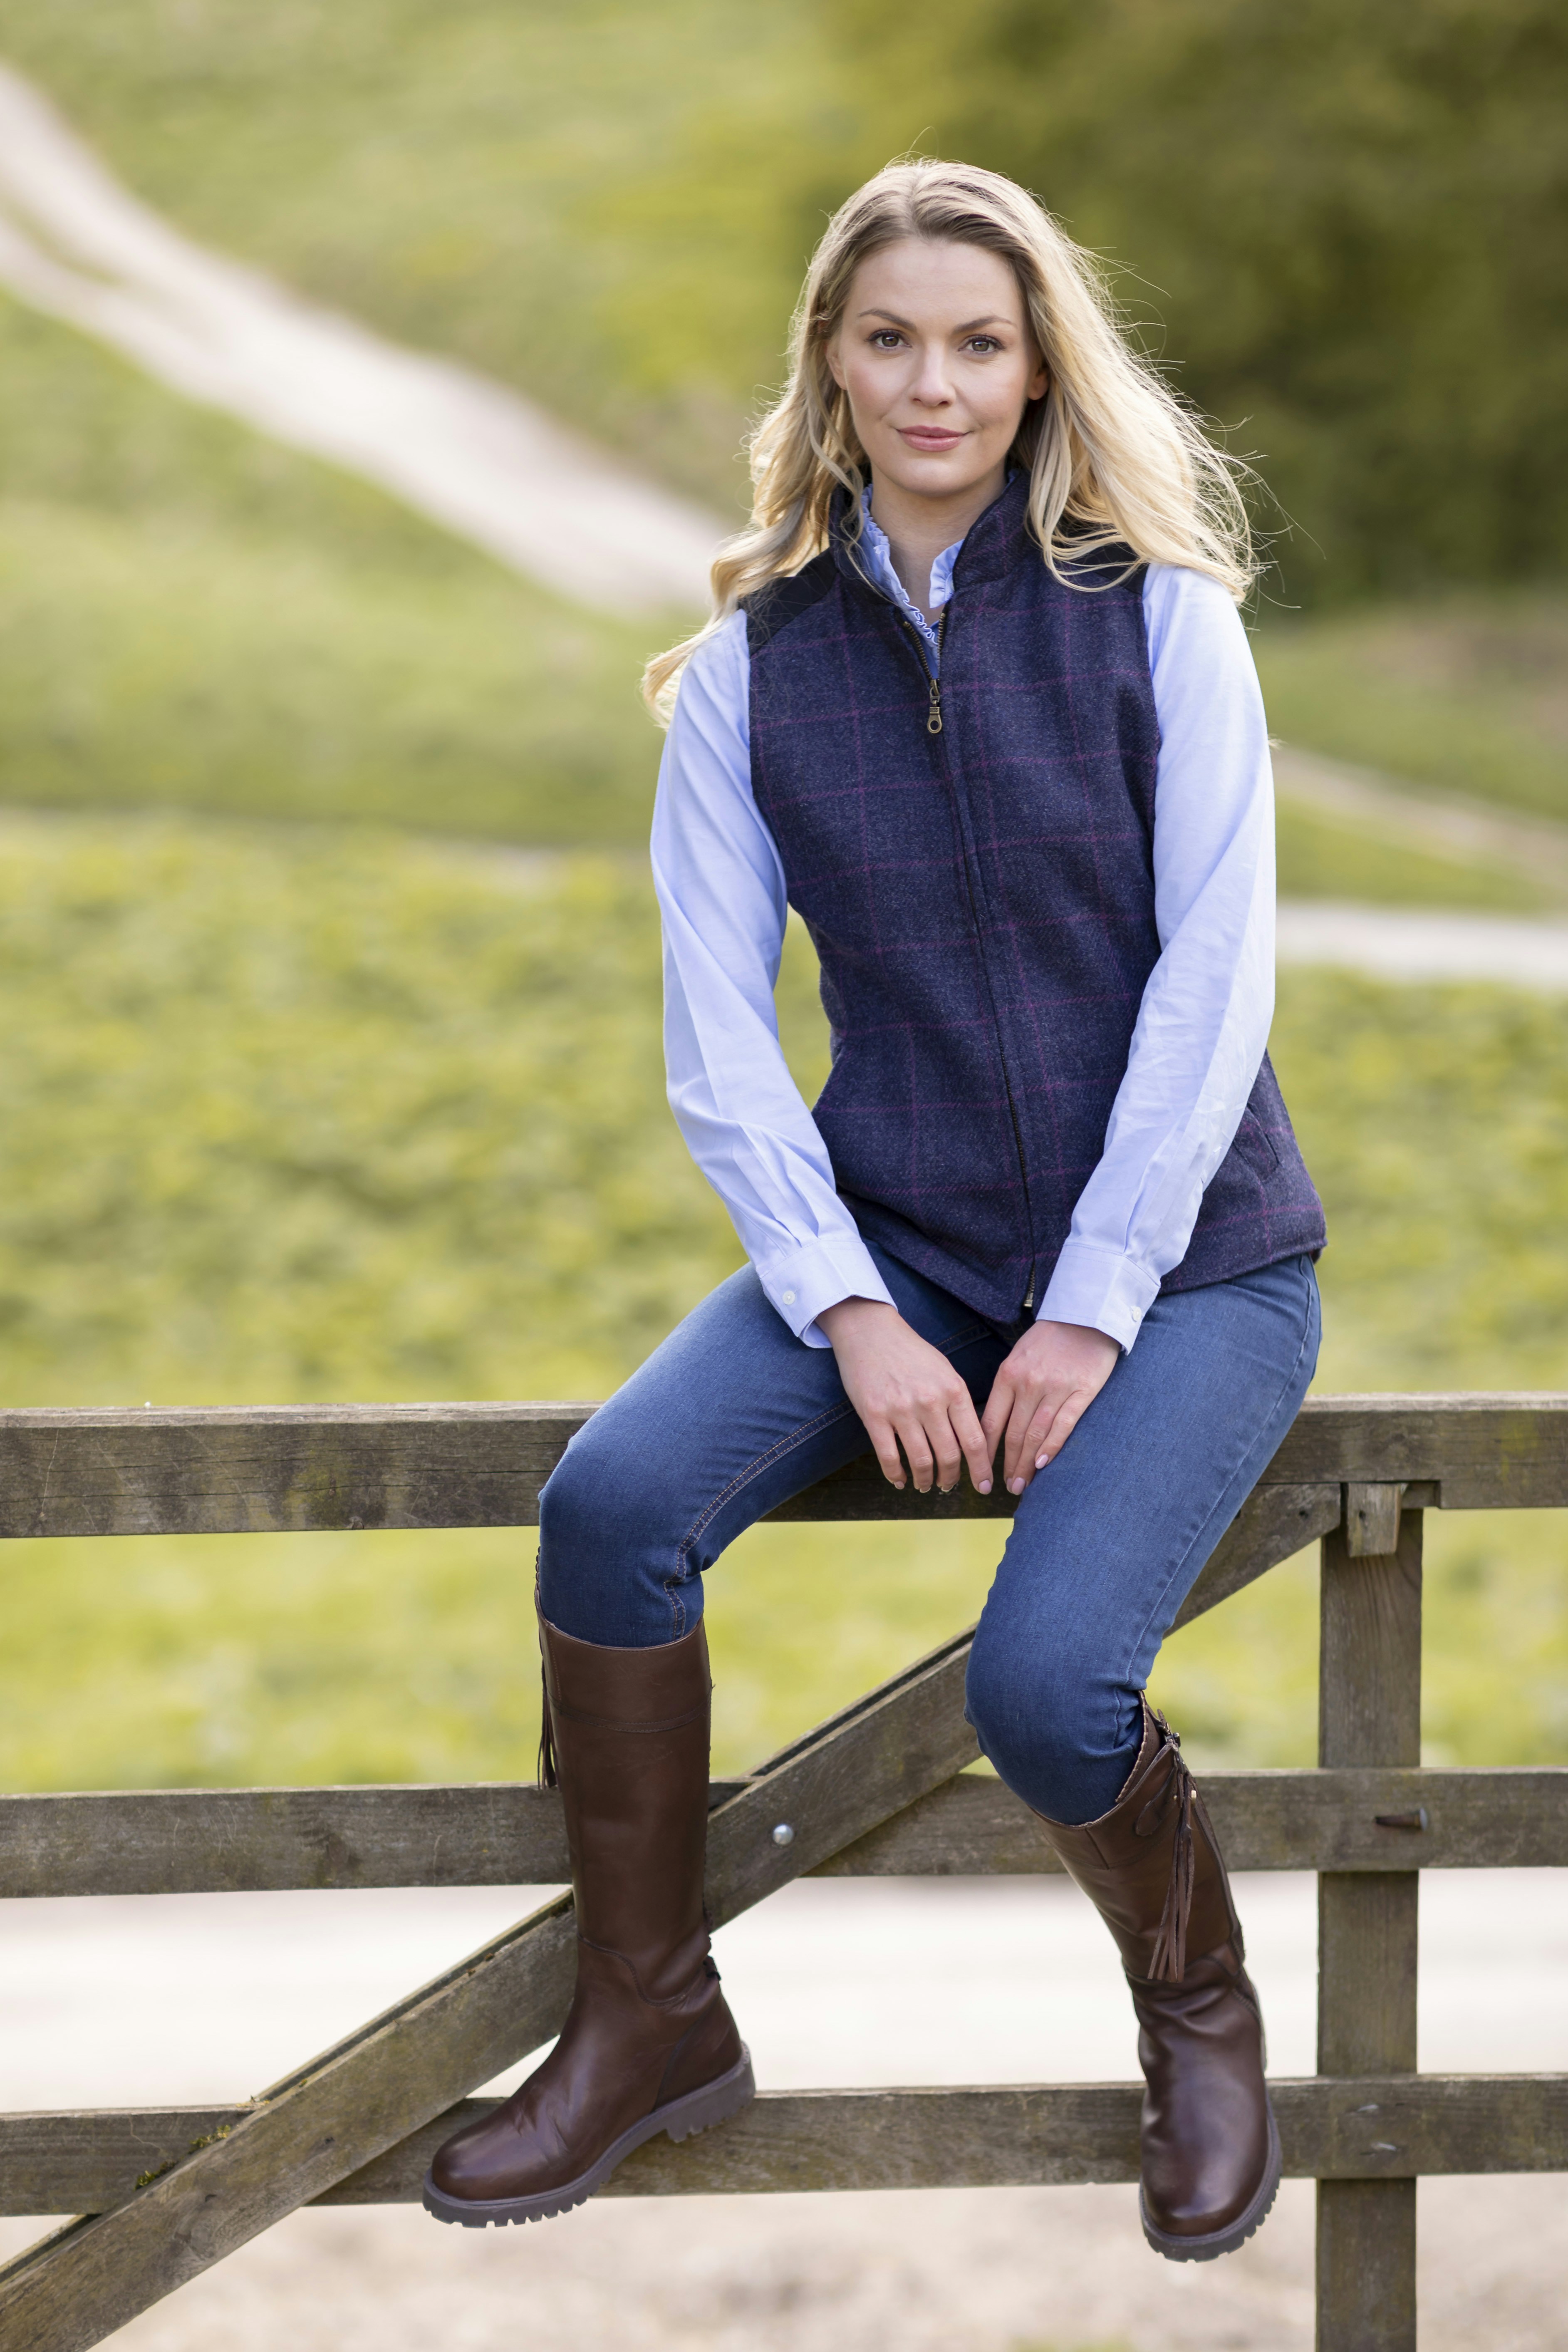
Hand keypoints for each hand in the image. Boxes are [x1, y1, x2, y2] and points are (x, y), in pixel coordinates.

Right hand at [817, 1298, 992, 1494]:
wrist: (870, 1331)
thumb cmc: (911, 1353)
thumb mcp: (944, 1371)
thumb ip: (958, 1403)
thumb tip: (971, 1440)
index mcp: (953, 1389)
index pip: (975, 1440)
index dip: (981, 1469)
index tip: (984, 1486)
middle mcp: (930, 1401)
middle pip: (949, 1455)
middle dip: (951, 1479)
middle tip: (949, 1486)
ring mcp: (901, 1409)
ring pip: (921, 1461)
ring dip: (925, 1481)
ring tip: (925, 1485)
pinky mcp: (874, 1415)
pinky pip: (888, 1457)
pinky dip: (896, 1475)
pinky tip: (899, 1480)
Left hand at [980, 1319, 1118, 1496]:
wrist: (1085, 1315)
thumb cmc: (1049, 1339)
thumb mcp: (1018, 1357)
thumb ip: (1008, 1388)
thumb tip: (995, 1424)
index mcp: (1008, 1375)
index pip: (991, 1422)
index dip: (984, 1452)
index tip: (981, 1472)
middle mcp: (1028, 1384)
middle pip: (1012, 1434)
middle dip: (1006, 1465)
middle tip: (1005, 1487)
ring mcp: (1055, 1388)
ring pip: (1035, 1435)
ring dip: (1026, 1464)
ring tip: (1022, 1484)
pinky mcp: (1082, 1391)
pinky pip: (1063, 1425)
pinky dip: (1051, 1447)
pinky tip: (1043, 1464)